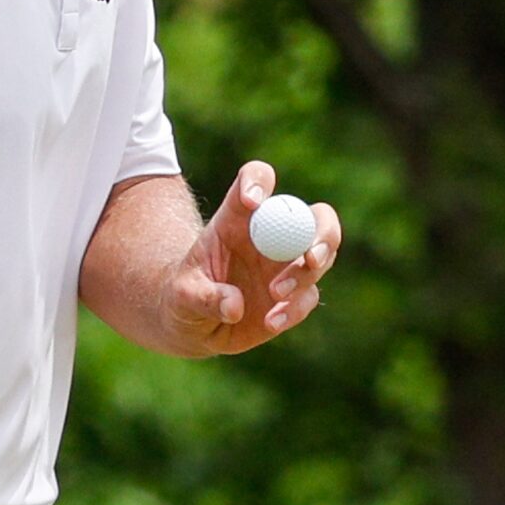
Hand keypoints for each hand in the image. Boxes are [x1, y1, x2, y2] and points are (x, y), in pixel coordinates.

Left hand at [161, 160, 340, 356]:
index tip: (251, 201)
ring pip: (320, 256)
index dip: (258, 182)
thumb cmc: (184, 296)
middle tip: (310, 256)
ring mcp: (288, 265)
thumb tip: (234, 306)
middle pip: (315, 215)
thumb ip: (204, 296)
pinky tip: (271, 321)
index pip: (256, 179)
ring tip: (275, 294)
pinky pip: (309, 297)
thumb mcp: (182, 295)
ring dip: (304, 274)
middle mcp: (272, 235)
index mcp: (238, 217)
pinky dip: (294, 310)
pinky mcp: (296, 296)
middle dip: (322, 231)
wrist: (196, 325)